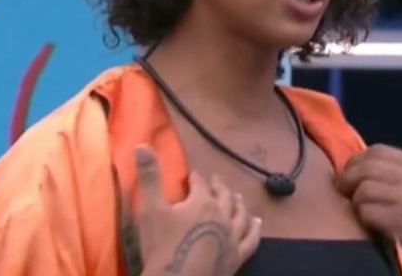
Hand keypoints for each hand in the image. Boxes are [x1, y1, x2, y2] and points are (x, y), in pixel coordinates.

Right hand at [135, 145, 261, 275]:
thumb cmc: (162, 247)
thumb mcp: (150, 209)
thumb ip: (149, 177)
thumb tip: (143, 145)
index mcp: (202, 203)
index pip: (200, 185)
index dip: (196, 178)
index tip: (192, 175)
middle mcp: (222, 216)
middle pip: (223, 196)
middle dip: (219, 186)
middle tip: (217, 180)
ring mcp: (232, 237)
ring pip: (240, 215)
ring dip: (239, 203)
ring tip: (238, 197)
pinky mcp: (237, 257)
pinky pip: (251, 240)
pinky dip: (254, 229)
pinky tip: (257, 223)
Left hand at [336, 144, 401, 266]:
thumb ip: (393, 170)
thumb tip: (354, 165)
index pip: (377, 150)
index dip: (356, 160)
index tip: (349, 172)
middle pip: (367, 167)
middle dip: (348, 178)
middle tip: (342, 190)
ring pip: (364, 189)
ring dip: (355, 200)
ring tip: (359, 207)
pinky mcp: (401, 219)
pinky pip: (367, 211)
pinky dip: (362, 216)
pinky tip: (370, 221)